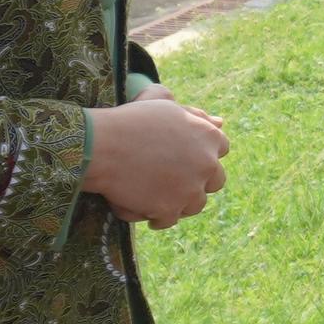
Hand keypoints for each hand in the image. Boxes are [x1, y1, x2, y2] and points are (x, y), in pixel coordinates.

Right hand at [86, 95, 229, 226]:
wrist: (101, 145)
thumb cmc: (129, 121)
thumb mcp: (162, 103)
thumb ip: (192, 111)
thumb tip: (218, 121)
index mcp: (208, 136)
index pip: (221, 148)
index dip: (203, 153)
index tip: (186, 156)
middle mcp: (206, 164)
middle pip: (215, 181)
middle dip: (197, 181)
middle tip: (172, 179)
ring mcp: (190, 190)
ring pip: (194, 204)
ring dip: (179, 201)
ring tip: (157, 195)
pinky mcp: (169, 210)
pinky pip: (169, 220)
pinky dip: (157, 218)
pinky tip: (145, 211)